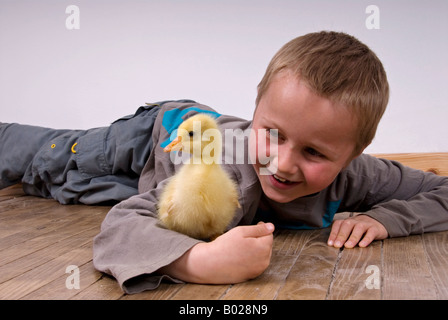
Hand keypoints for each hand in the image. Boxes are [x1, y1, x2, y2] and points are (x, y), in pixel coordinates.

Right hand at [159, 222, 274, 283]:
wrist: (211, 264)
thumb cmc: (225, 246)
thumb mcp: (241, 231)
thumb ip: (259, 229)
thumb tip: (271, 227)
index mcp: (263, 248)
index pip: (269, 235)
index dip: (261, 228)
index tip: (253, 226)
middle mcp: (264, 261)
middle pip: (267, 245)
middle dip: (260, 240)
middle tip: (244, 238)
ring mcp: (258, 270)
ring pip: (263, 255)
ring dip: (257, 250)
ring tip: (241, 247)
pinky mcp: (252, 276)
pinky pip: (257, 264)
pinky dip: (252, 259)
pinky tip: (241, 256)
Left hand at [327, 214, 387, 247]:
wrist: (378, 222)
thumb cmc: (360, 230)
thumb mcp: (350, 230)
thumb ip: (342, 235)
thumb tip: (333, 246)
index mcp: (347, 221)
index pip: (338, 225)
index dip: (333, 234)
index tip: (330, 244)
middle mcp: (355, 221)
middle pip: (347, 225)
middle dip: (341, 235)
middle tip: (337, 245)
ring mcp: (365, 224)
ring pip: (358, 228)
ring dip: (352, 237)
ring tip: (348, 246)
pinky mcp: (375, 229)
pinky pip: (371, 232)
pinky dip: (366, 239)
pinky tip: (362, 245)